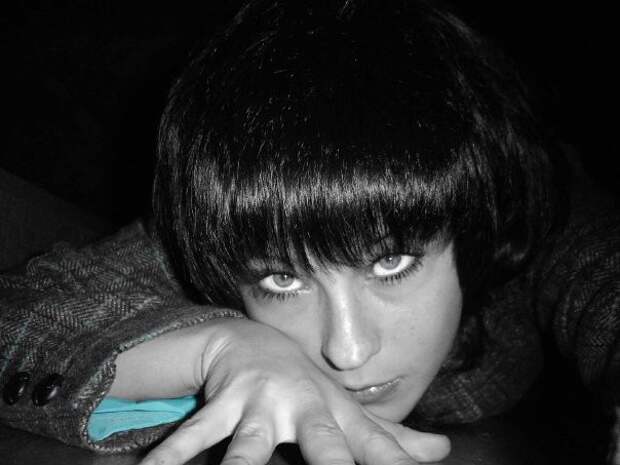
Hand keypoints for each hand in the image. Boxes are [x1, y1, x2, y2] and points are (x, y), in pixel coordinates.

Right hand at [139, 318, 449, 464]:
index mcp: (338, 417)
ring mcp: (261, 404)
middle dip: (331, 464)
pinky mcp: (223, 403)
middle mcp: (303, 409)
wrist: (255, 342)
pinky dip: (172, 455)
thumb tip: (443, 451)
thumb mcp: (350, 414)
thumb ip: (391, 440)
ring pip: (250, 446)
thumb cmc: (311, 390)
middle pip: (323, 445)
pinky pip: (195, 434)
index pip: (376, 450)